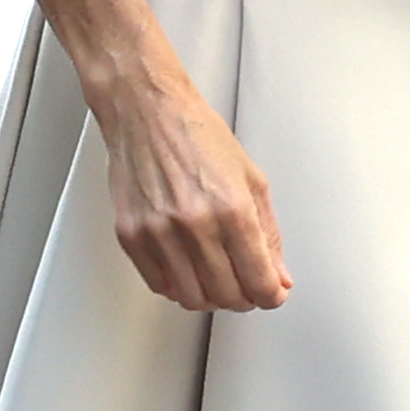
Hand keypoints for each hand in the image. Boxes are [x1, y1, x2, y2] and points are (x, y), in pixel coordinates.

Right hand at [92, 69, 291, 312]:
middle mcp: (195, 225)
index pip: (259, 281)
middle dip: (245, 299)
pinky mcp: (131, 235)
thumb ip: (268, 233)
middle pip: (227, 296)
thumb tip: (278, 275)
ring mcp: (159, 233)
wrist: (147, 112)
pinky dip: (178, 287)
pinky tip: (188, 272)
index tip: (272, 293)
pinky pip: (159, 285)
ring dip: (212, 298)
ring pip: (193, 298)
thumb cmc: (198, 136)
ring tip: (218, 280)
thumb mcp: (251, 179)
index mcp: (232, 209)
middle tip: (247, 287)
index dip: (271, 295)